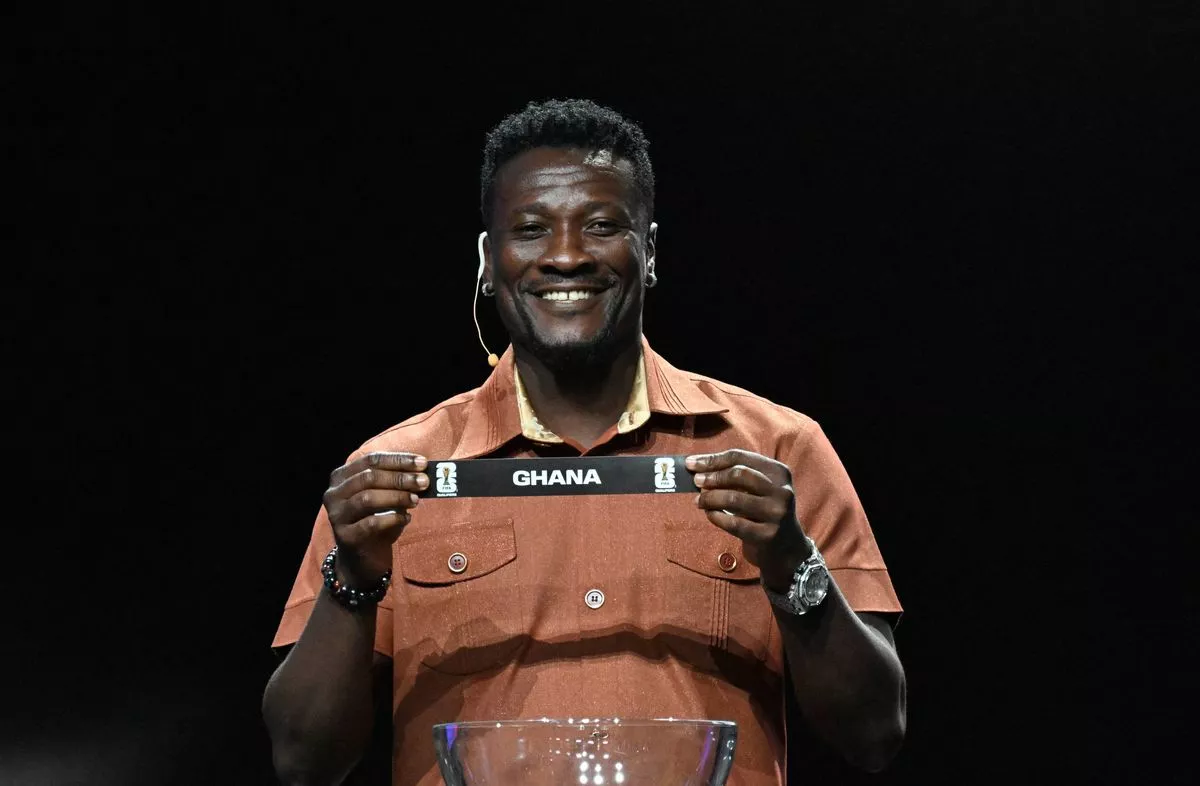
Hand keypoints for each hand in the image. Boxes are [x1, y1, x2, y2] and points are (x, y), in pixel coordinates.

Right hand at [323, 452, 428, 584]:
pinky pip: (371, 523)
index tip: (422, 463)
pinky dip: (393, 519)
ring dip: (397, 496)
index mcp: (341, 477)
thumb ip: (397, 481)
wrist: (362, 557)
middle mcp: (334, 494)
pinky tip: (407, 519)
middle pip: (369, 477)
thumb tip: (423, 471)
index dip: (398, 460)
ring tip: (416, 500)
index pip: (371, 460)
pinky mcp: (345, 536)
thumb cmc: (376, 519)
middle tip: (424, 481)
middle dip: (400, 478)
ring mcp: (337, 515)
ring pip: (368, 498)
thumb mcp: (384, 496)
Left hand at [686, 449, 812, 590]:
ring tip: (699, 501)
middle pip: (738, 474)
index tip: (691, 463)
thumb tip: (697, 465)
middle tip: (696, 481)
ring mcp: (776, 514)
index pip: (741, 457)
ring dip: (710, 498)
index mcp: (779, 472)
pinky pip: (733, 523)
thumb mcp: (759, 489)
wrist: (786, 548)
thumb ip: (735, 475)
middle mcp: (782, 491)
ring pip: (734, 498)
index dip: (713, 459)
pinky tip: (709, 514)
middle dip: (712, 476)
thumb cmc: (763, 511)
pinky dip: (716, 516)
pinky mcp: (767, 535)